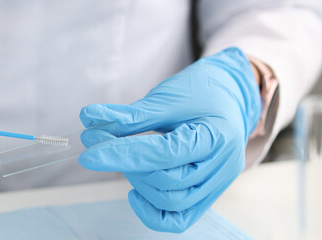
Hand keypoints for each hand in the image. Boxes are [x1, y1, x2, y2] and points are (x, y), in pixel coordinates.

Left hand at [78, 47, 260, 232]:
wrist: (232, 95)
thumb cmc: (201, 91)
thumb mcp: (167, 97)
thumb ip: (130, 115)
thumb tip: (89, 118)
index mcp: (216, 137)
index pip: (163, 154)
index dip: (123, 154)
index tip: (90, 152)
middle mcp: (222, 167)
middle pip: (167, 182)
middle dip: (128, 164)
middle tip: (101, 141)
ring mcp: (216, 185)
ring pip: (171, 202)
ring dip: (138, 182)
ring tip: (124, 157)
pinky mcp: (206, 196)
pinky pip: (178, 219)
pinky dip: (152, 211)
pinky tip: (134, 191)